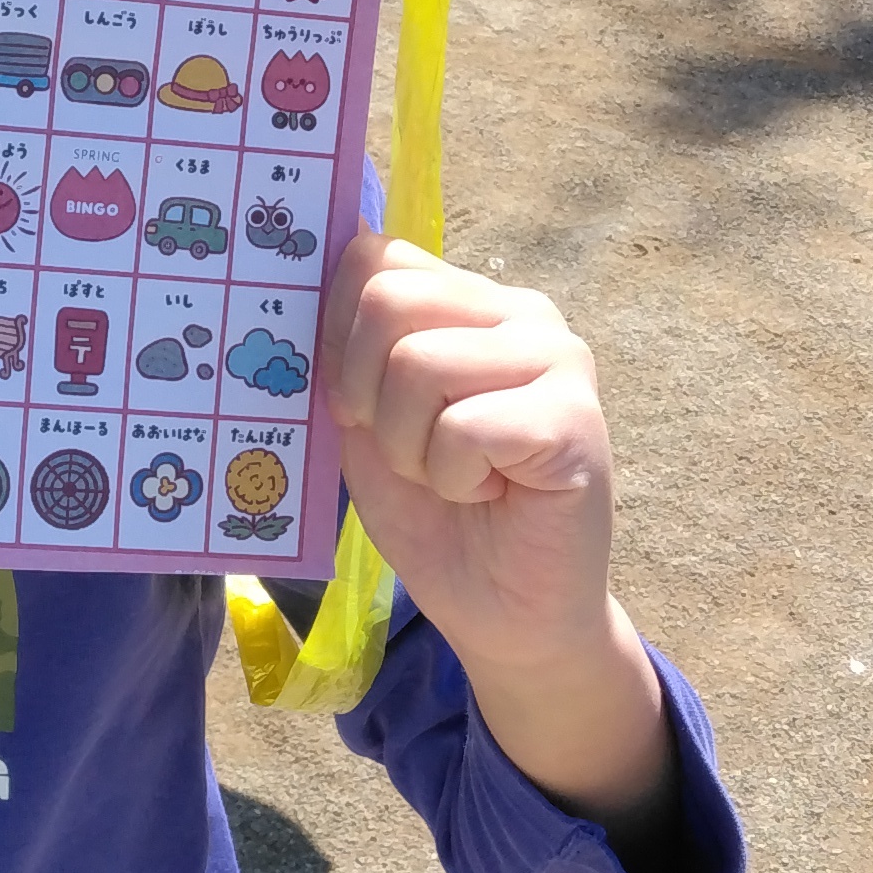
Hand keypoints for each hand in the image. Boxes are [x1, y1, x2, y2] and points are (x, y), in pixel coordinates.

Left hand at [320, 235, 671, 826]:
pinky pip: (462, 427)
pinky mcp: (575, 419)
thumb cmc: (436, 517)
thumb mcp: (366, 422)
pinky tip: (488, 493)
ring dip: (409, 447)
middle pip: (387, 301)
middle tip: (407, 453)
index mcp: (469, 301)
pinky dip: (451, 477)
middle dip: (366, 395)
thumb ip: (345, 350)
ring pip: (417, 364)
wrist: (506, 614)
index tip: (357, 407)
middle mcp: (521, 313)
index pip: (374, 257)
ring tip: (451, 476)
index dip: (336, 335)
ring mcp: (557, 359)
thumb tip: (297, 275)